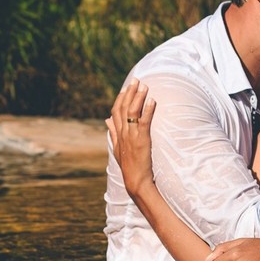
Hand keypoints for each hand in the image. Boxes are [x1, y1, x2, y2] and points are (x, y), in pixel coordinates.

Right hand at [105, 79, 155, 196]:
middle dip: (130, 92)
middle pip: (124, 108)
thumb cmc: (128, 165)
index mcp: (118, 134)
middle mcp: (123, 132)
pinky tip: (152, 100)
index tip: (126, 87)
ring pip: (133, 112)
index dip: (121, 98)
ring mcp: (131, 136)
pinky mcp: (142, 140)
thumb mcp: (117, 148)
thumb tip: (107, 120)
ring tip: (144, 86)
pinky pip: (144, 122)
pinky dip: (148, 110)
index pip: (116, 111)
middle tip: (136, 80)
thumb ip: (113, 132)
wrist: (135, 180)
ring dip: (138, 97)